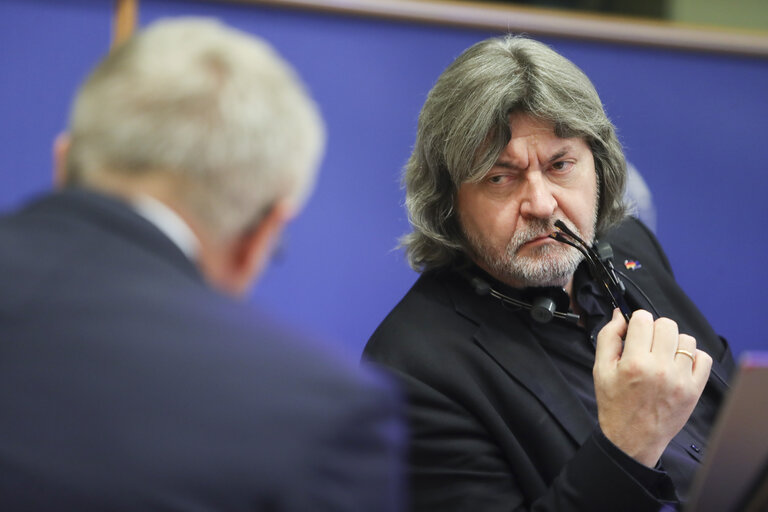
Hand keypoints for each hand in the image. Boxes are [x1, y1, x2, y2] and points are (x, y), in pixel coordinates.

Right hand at [593, 309, 711, 466]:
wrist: (632, 438)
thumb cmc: (615, 405)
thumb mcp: (600, 369)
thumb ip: (608, 337)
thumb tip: (620, 315)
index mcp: (634, 363)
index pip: (642, 319)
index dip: (635, 322)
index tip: (634, 332)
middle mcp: (659, 369)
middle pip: (666, 324)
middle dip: (655, 329)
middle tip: (647, 344)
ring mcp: (680, 380)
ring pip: (686, 339)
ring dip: (673, 343)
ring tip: (663, 356)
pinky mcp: (694, 389)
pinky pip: (703, 358)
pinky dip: (693, 357)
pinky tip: (678, 365)